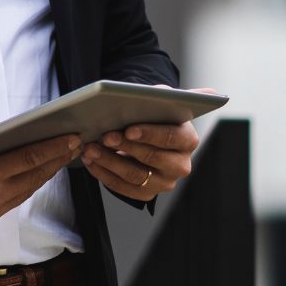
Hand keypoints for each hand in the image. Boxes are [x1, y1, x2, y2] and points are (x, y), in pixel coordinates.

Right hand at [0, 126, 81, 230]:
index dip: (53, 148)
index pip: (28, 160)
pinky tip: (33, 173)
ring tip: (59, 157)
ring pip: (25, 193)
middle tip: (73, 144)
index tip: (71, 138)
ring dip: (43, 175)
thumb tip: (13, 136)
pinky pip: (11, 202)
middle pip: (32, 179)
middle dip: (55, 160)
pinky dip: (24, 186)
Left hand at [81, 88, 214, 200]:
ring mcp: (165, 182)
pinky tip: (91, 162)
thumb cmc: (153, 115)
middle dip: (126, 147)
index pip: (172, 137)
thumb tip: (195, 92)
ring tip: (91, 149)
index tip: (129, 129)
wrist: (145, 133)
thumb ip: (169, 95)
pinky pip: (124, 189)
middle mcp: (181, 165)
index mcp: (188, 139)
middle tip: (104, 136)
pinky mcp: (148, 193)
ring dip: (110, 162)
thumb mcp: (161, 101)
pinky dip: (105, 175)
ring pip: (136, 176)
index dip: (150, 134)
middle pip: (153, 159)